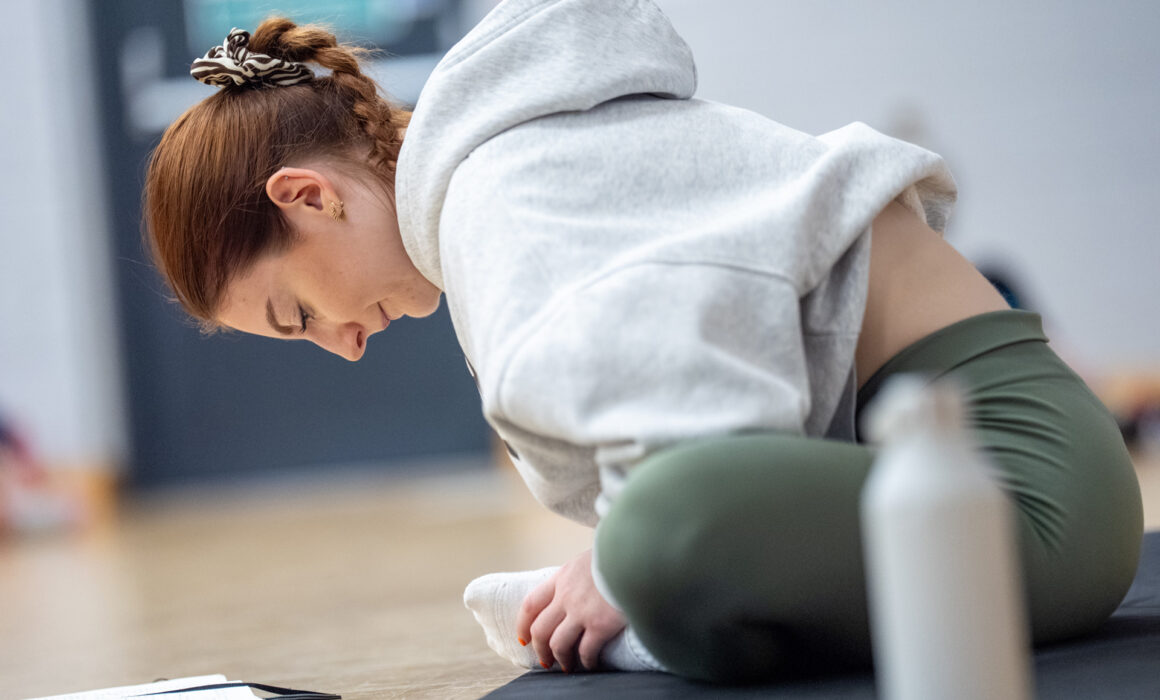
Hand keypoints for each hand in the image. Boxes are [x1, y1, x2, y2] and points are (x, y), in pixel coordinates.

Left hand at [515, 548, 626, 672]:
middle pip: (540, 629)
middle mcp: (566, 595)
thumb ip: (581, 574)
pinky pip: (586, 652)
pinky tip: (591, 664)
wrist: (638, 555)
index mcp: (563, 577)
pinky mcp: (601, 625)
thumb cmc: (620, 554)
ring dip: (561, 659)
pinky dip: (586, 662)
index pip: (532, 603)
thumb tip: (584, 583)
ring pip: (558, 644)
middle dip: (540, 649)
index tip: (524, 637)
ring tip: (568, 666)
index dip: (523, 624)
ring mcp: (582, 611)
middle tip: (546, 660)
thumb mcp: (591, 557)